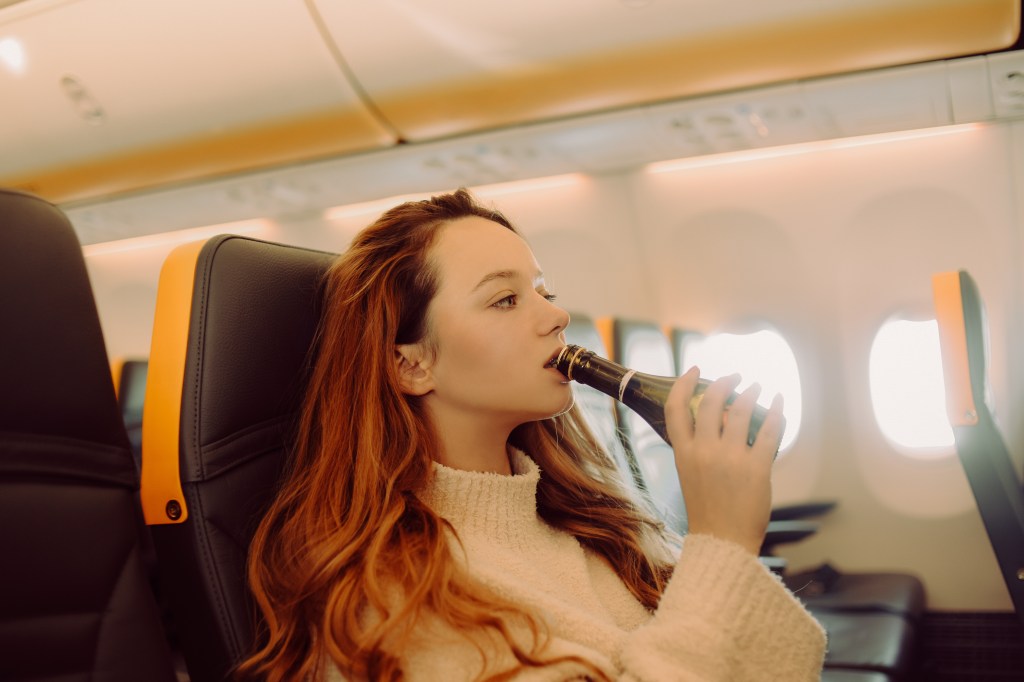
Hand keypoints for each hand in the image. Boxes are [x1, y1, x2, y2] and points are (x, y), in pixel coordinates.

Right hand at [664, 368, 784, 555]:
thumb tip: (718, 421)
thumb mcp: (691, 475)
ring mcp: (731, 458)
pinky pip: (769, 431)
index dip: (684, 384)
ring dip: (752, 393)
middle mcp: (705, 451)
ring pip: (741, 411)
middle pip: (711, 402)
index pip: (676, 409)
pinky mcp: (756, 468)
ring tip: (759, 387)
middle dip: (725, 382)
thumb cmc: (708, 511)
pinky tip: (780, 404)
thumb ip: (698, 449)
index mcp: (683, 453)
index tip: (694, 370)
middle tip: (736, 377)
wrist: (723, 542)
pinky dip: (777, 413)